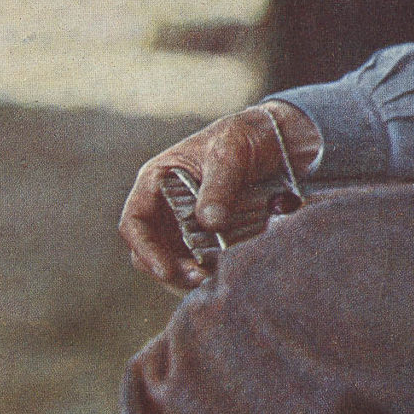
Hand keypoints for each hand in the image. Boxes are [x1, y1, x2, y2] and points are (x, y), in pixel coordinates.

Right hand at [119, 103, 320, 291]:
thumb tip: (209, 222)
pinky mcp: (212, 237)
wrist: (278, 140)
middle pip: (151, 251)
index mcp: (157, 180)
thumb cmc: (244, 137)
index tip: (165, 270)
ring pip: (175, 262)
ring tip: (214, 275)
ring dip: (190, 275)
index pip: (134, 222)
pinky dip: (211, 271)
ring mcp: (188, 225)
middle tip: (199, 276)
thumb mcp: (230, 153)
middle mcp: (167, 207)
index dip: (144, 249)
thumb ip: (219, 185)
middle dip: (169, 269)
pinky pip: (203, 262)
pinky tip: (227, 270)